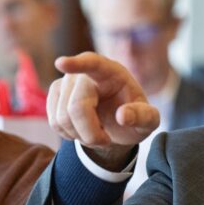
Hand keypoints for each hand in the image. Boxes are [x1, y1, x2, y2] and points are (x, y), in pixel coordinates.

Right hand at [48, 52, 159, 168]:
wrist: (117, 123)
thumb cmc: (134, 117)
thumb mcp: (149, 120)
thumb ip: (144, 117)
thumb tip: (123, 116)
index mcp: (112, 72)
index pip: (93, 63)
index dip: (77, 64)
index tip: (61, 63)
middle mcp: (85, 73)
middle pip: (76, 106)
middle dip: (90, 133)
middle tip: (106, 141)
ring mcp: (66, 83)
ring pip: (62, 118)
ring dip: (81, 136)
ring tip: (97, 134)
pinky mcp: (55, 96)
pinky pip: (54, 122)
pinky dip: (69, 135)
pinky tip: (82, 131)